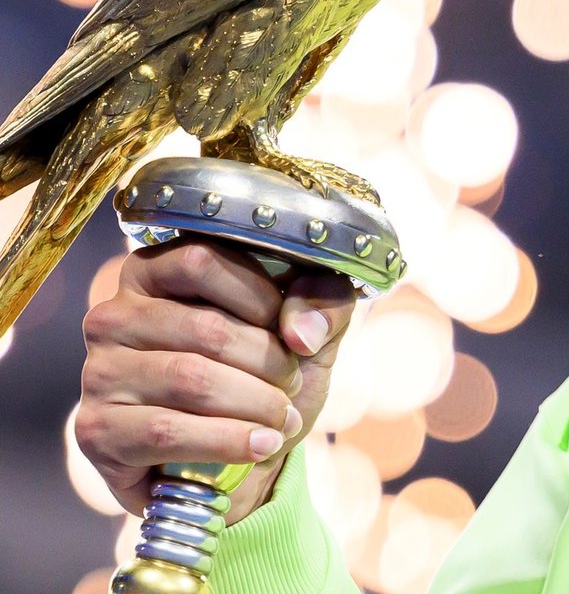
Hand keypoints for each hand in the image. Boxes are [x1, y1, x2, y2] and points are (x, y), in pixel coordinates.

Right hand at [76, 238, 357, 522]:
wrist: (237, 456)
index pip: (202, 260)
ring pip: (191, 379)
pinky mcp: (97, 430)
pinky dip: (227, 440)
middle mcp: (114, 315)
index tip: (290, 330)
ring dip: (255, 403)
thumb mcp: (308, 327)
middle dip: (268, 362)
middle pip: (205, 328)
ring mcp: (99, 373)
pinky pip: (167, 431)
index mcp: (154, 270)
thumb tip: (301, 330)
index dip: (260, 296)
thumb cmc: (265, 374)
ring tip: (284, 418)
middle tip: (294, 384)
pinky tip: (260, 445)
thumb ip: (323, 301)